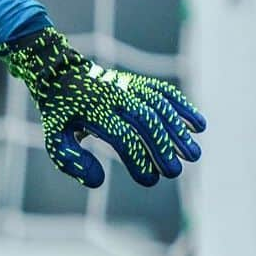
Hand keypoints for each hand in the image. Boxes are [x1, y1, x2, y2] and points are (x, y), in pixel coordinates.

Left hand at [0, 26, 205, 187]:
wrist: (61, 74)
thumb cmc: (61, 115)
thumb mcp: (55, 138)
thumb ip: (72, 160)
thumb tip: (99, 180)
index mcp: (93, 111)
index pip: (121, 135)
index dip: (137, 158)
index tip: (149, 180)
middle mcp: (114, 95)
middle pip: (145, 120)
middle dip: (162, 147)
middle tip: (175, 172)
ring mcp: (128, 87)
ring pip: (159, 105)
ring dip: (179, 130)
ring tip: (194, 154)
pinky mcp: (138, 83)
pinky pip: (163, 92)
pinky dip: (182, 107)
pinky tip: (199, 125)